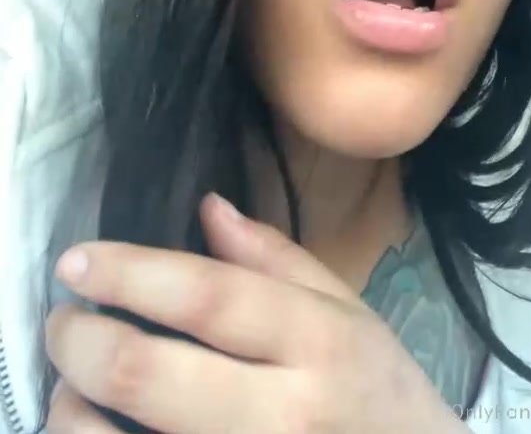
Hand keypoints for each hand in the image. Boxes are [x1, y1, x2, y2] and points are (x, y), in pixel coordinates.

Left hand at [46, 194, 463, 433]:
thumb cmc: (380, 394)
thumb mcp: (350, 315)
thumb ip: (276, 260)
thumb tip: (207, 207)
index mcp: (317, 343)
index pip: (206, 296)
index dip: (129, 273)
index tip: (76, 260)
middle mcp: (280, 413)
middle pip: (144, 372)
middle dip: (79, 338)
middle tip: (63, 320)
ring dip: (70, 406)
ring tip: (71, 384)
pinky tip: (98, 426)